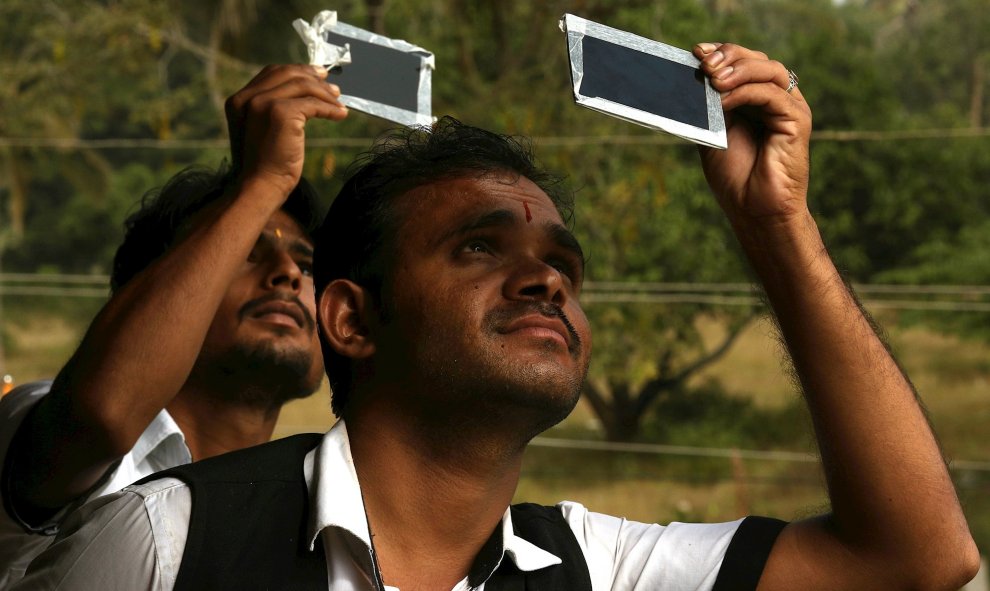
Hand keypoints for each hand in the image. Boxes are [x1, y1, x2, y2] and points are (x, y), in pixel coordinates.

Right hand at [225, 64, 348, 197]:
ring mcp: (262, 103)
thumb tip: (304, 91)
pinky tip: (340, 115)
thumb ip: (273, 108)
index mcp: (239, 100)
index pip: (272, 73)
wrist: (261, 184)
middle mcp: (247, 97)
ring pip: (302, 85)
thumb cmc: (266, 163)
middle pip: (287, 73)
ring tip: (339, 104)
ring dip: (325, 94)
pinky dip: (329, 108)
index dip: (297, 71)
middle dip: (313, 77)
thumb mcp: (265, 128)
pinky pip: (312, 103)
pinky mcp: (280, 112)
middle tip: (334, 88)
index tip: (317, 75)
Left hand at [693, 43, 811, 225]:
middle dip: (729, 56)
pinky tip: (724, 99)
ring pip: (769, 70)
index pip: (743, 62)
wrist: (754, 211)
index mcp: (757, 100)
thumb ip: (708, 106)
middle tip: (703, 63)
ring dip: (738, 69)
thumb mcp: (713, 134)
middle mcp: (776, 100)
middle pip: (758, 60)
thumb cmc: (735, 178)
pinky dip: (745, 92)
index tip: (696, 52)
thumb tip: (694, 77)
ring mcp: (789, 109)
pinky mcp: (797, 121)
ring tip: (712, 78)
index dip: (721, 52)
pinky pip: (772, 95)